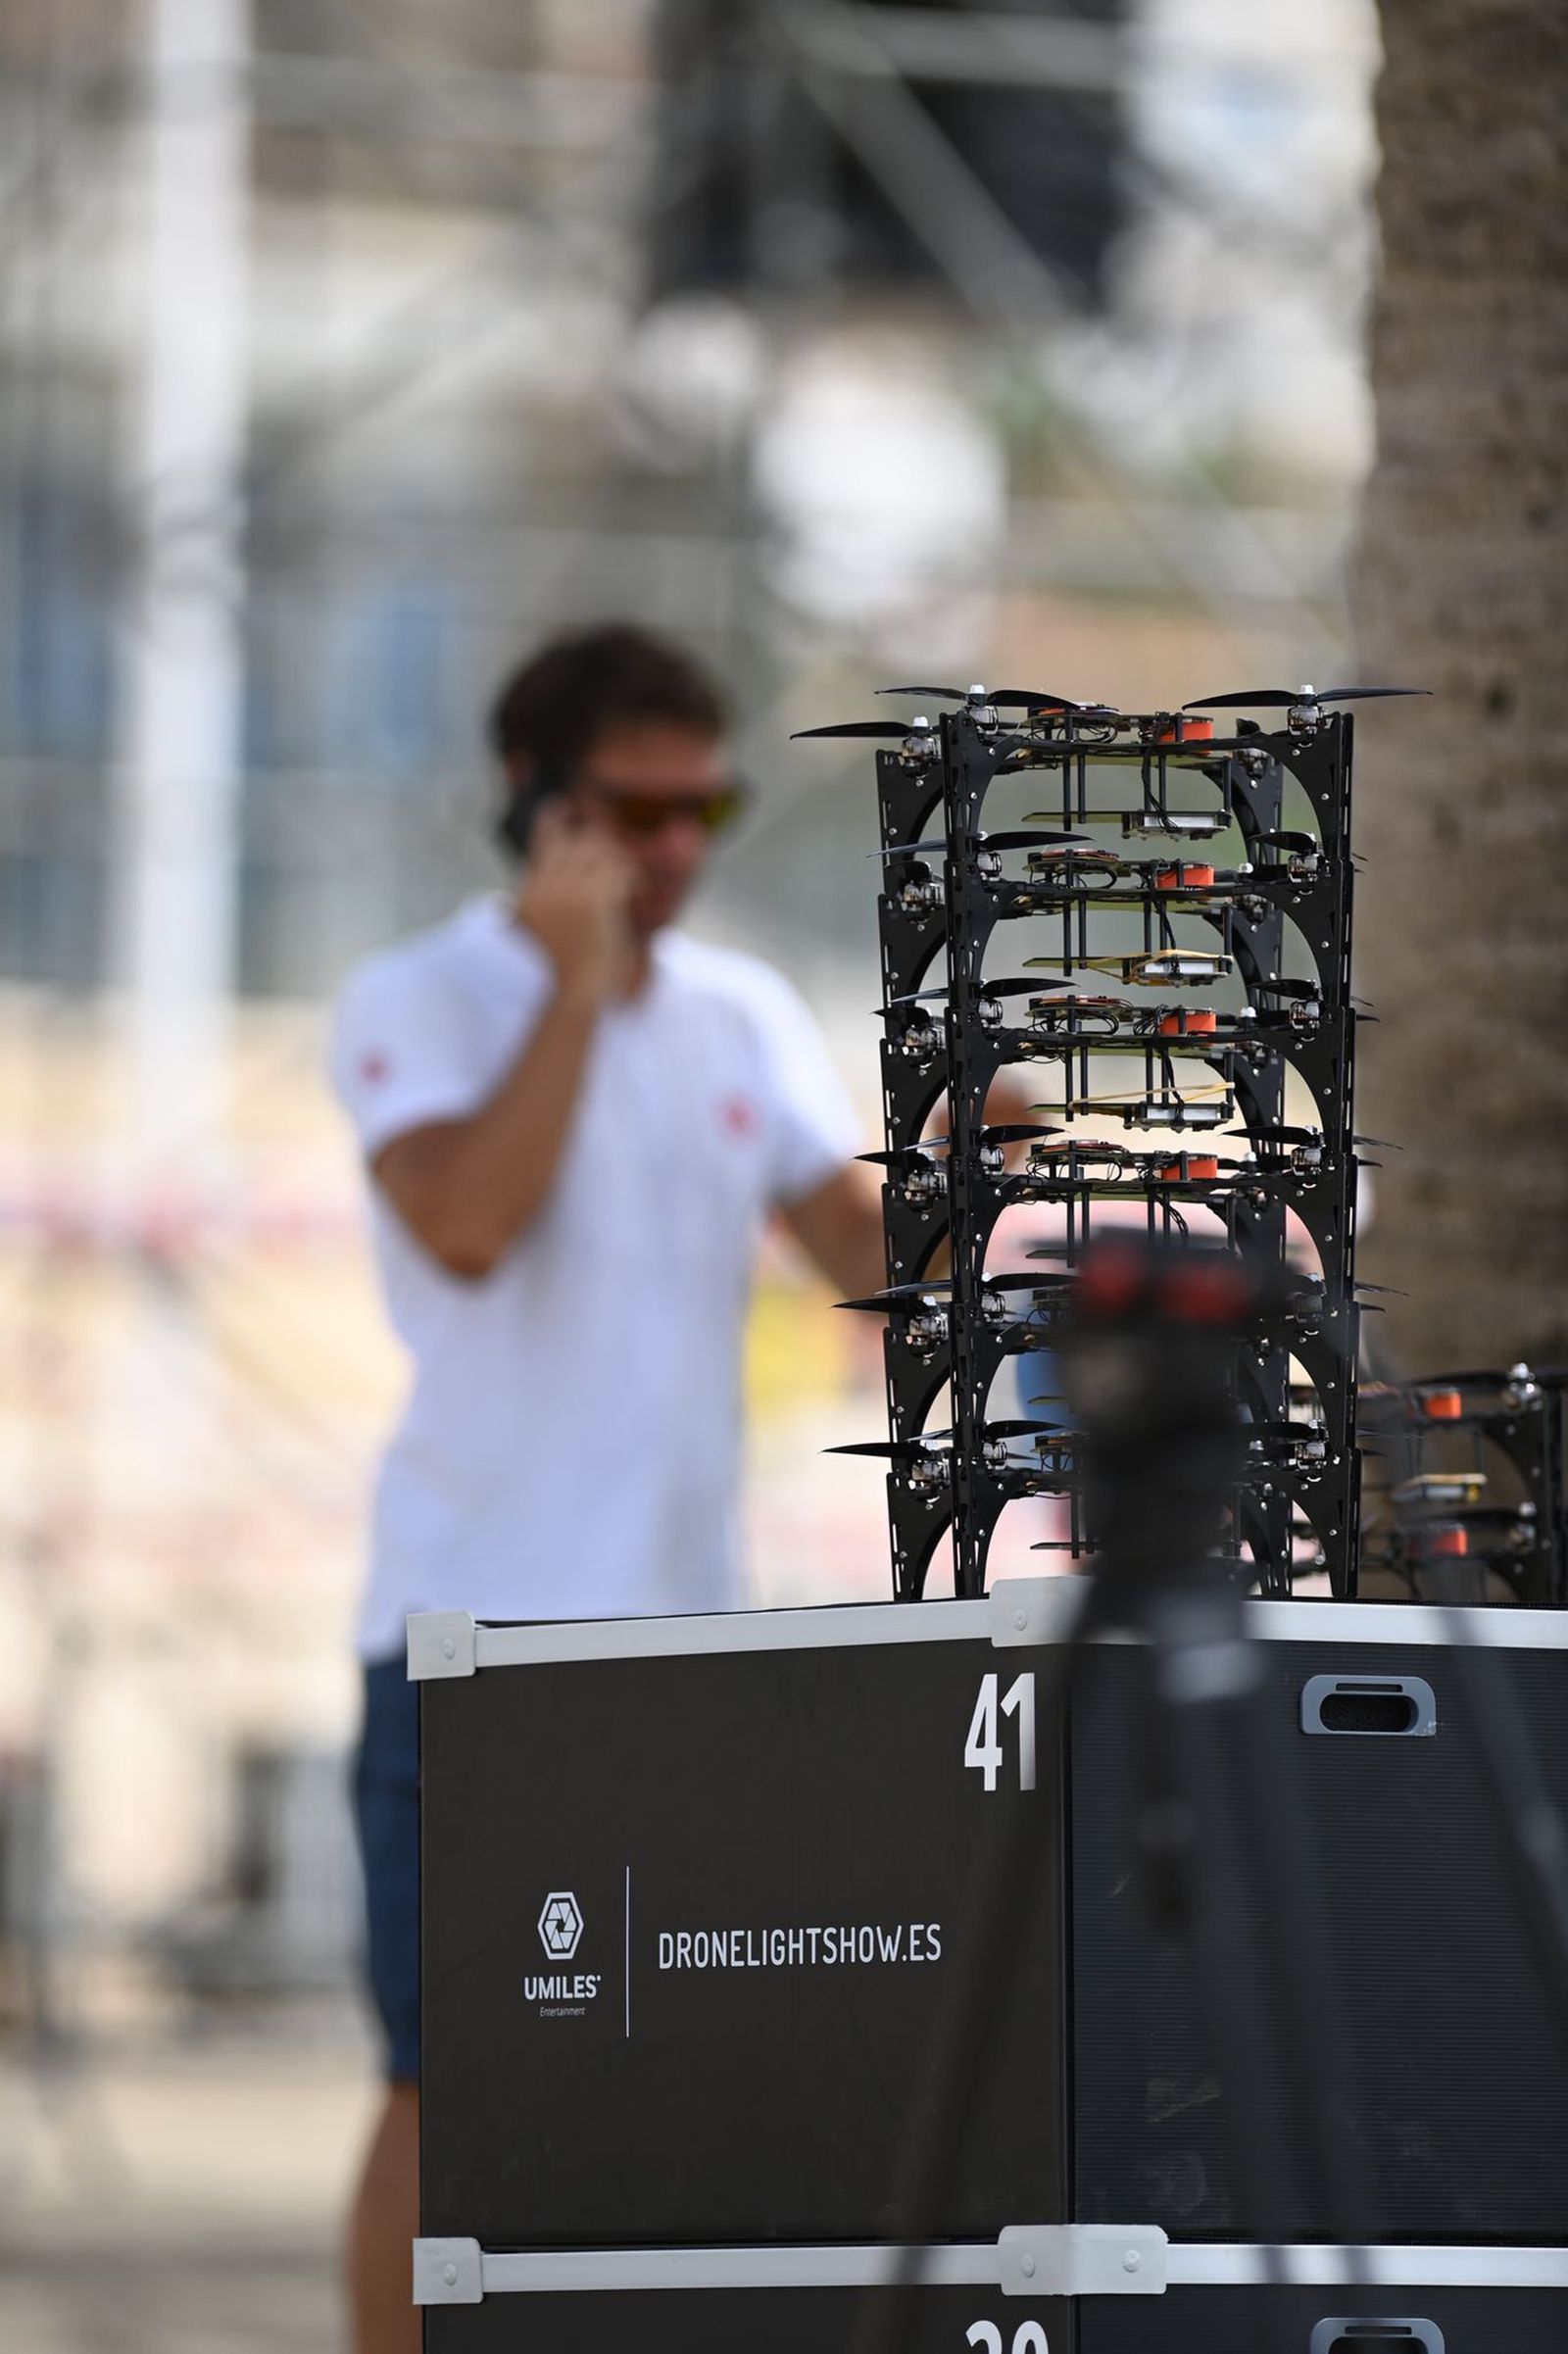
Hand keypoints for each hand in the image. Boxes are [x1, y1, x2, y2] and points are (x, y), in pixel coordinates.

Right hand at [513, 801, 634, 998]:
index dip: (552, 821)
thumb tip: (511, 898)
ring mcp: (566, 893)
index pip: (540, 844)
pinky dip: (629, 880)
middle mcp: (543, 888)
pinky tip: (634, 896)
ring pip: (598, 853)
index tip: (559, 806)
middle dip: (598, 845)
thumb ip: (528, 910)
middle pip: (575, 841)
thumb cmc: (560, 972)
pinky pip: (615, 872)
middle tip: (615, 861)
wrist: (573, 993)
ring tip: (628, 885)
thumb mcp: (534, 937)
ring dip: (618, 864)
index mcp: (528, 895)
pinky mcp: (591, 902)